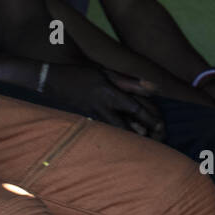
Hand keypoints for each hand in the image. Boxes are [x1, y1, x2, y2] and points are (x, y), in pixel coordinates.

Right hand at [43, 63, 166, 140]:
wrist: (53, 81)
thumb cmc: (82, 73)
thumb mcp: (106, 72)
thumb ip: (130, 82)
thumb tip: (153, 87)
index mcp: (109, 95)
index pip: (134, 109)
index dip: (149, 119)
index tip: (161, 125)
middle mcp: (102, 108)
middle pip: (126, 127)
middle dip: (141, 134)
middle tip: (156, 140)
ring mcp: (94, 115)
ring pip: (116, 131)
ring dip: (131, 136)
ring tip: (147, 142)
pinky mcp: (88, 118)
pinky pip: (107, 129)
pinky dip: (119, 134)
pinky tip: (128, 138)